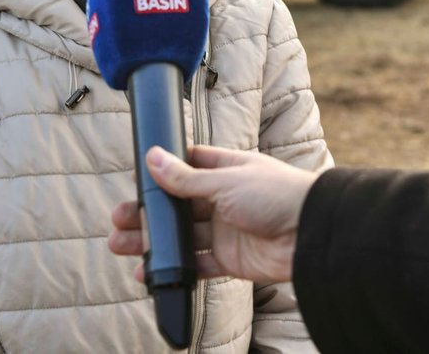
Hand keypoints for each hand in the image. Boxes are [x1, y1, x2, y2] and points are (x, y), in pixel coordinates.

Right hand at [108, 145, 318, 283]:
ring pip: (183, 236)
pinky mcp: (231, 259)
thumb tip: (153, 158)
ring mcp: (227, 230)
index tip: (137, 180)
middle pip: (179, 205)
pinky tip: (149, 270)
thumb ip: (186, 178)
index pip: (189, 166)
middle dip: (149, 213)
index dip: (164, 172)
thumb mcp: (226, 182)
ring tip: (121, 245)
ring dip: (154, 241)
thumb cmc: (276, 195)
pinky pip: (197, 264)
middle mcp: (225, 199)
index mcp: (228, 169)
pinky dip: (175, 267)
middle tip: (117, 219)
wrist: (311, 235)